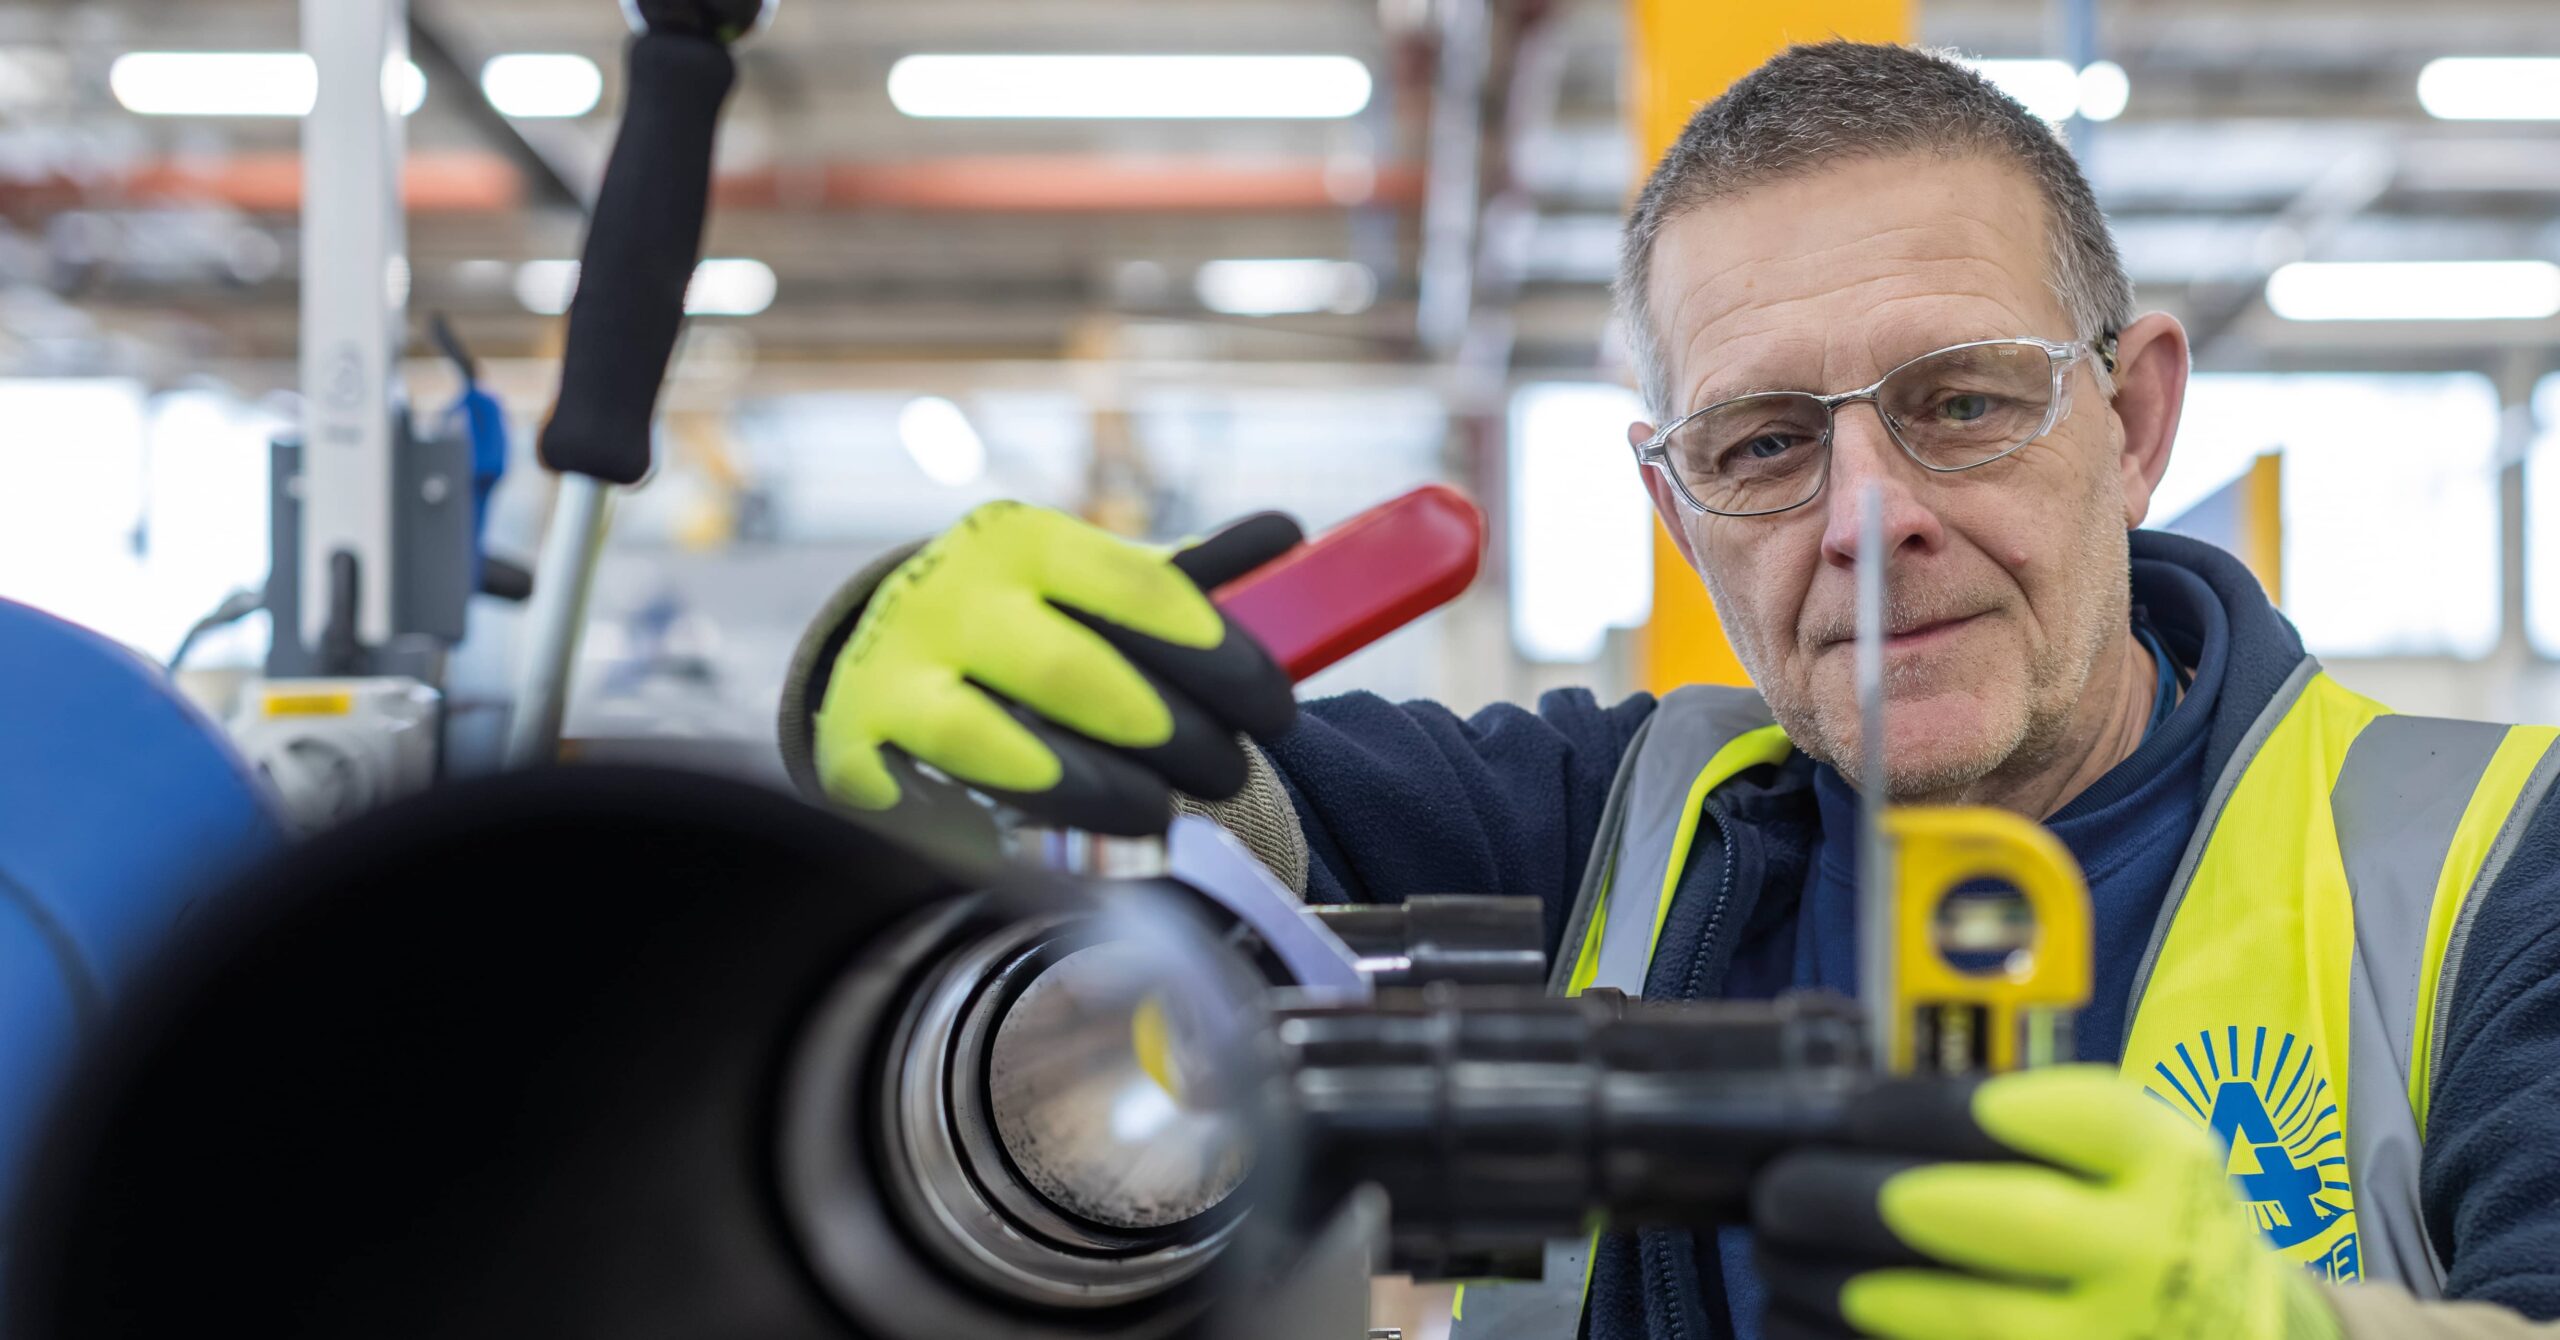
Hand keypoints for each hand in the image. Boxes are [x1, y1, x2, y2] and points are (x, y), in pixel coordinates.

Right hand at [812, 501, 1299, 834]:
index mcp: (1018, 539)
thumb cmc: (1027, 627)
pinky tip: (1072, 843)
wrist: (882, 663)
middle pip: (1078, 675)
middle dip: (1176, 736)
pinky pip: (947, 813)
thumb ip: (1188, 578)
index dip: (1223, 657)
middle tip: (1230, 772)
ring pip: (1005, 753)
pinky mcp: (853, 758)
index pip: (1138, 592)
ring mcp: (890, 679)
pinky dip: (1016, 835)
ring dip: (1104, 796)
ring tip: (1161, 812)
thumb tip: (1289, 531)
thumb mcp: (1097, 590)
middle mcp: (945, 597)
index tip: (1278, 711)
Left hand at [1753, 1066, 2341, 1339]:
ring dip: (1842, 1286)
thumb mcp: (2124, 1152)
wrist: (2232, 1328)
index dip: (1932, 1112)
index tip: (1850, 1111)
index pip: (2051, 1117)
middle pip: (1999, 1220)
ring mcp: (2121, 1338)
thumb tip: (1845, 1119)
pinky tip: (1797, 1319)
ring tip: (1778, 1256)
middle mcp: (2155, 1253)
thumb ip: (2022, 1127)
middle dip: (1863, 1201)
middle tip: (1782, 1190)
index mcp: (2164, 1161)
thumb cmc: (2136, 1220)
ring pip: (1962, 1319)